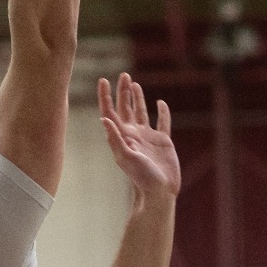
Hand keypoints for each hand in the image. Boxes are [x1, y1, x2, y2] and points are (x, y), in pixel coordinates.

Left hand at [98, 74, 178, 201]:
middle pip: (125, 108)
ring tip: (134, 84)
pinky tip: (160, 103)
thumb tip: (104, 118)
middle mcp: (133, 134)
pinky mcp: (163, 141)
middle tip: (122, 75)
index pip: (111, 112)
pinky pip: (162, 122)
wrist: (159, 191)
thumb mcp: (126, 157)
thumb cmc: (141, 177)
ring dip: (137, 98)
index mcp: (122, 136)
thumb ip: (115, 138)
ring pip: (141, 112)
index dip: (106, 96)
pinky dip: (162, 112)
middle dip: (123, 92)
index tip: (103, 80)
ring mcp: (148, 137)